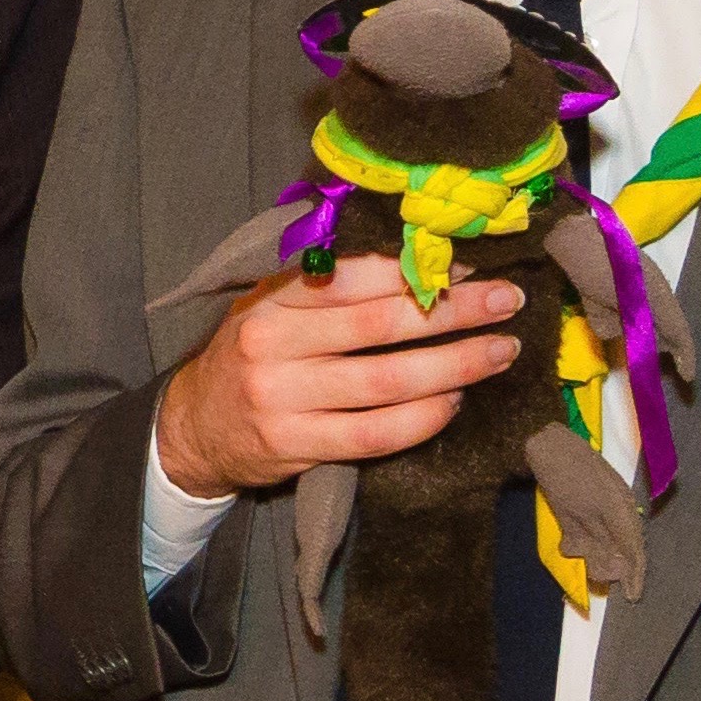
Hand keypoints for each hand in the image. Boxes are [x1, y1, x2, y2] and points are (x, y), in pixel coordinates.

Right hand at [152, 257, 521, 500]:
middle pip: (379, 325)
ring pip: (386, 382)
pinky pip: (375, 434)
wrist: (194, 426)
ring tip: (498, 352)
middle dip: (453, 310)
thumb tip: (416, 256)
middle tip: (506, 301)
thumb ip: (325, 283)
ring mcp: (282, 398)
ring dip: (454, 366)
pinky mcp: (296, 445)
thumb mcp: (269, 304)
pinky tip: (452, 403)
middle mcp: (272, 343)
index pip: (352, 275)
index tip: (470, 264)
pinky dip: (422, 419)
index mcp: (271, 297)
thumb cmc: (251, 355)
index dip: (416, 269)